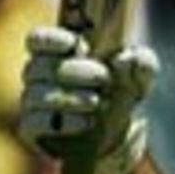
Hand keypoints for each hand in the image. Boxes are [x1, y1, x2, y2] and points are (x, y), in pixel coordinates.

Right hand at [19, 27, 157, 173]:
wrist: (120, 134)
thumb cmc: (123, 92)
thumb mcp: (141, 76)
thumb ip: (141, 62)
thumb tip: (123, 58)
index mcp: (61, 52)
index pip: (38, 39)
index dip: (51, 40)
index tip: (75, 45)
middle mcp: (40, 74)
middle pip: (38, 66)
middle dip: (75, 71)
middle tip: (103, 78)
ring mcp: (33, 101)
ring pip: (36, 94)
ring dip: (70, 98)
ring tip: (97, 102)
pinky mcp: (33, 128)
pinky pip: (34, 122)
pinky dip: (61, 122)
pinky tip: (85, 122)